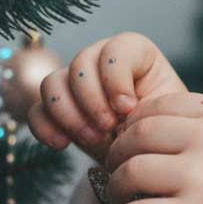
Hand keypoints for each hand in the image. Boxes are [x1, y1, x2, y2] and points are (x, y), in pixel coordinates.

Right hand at [27, 32, 187, 165]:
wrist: (149, 155)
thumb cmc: (163, 129)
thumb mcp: (166, 114)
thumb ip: (149, 105)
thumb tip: (122, 110)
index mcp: (136, 54)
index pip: (116, 49)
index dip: (116, 78)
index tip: (128, 108)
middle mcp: (101, 61)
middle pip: (80, 64)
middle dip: (92, 100)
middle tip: (108, 128)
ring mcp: (75, 83)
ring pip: (52, 83)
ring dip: (69, 114)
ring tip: (93, 139)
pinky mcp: (57, 109)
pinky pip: (36, 110)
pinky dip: (45, 127)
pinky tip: (62, 144)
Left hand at [102, 91, 202, 203]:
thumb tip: (145, 133)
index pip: (158, 106)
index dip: (135, 125)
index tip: (132, 143)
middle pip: (136, 136)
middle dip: (118, 155)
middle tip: (117, 172)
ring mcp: (198, 178)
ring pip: (129, 173)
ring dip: (117, 189)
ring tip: (125, 200)